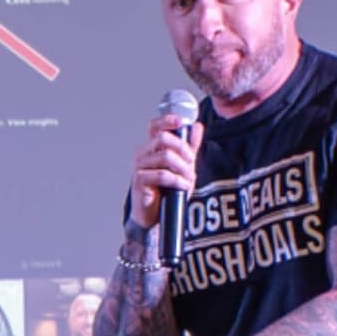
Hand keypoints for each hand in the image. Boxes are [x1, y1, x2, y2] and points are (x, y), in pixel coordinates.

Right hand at [125, 109, 197, 230]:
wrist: (153, 215)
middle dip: (183, 149)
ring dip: (182, 167)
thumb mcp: (181, 165)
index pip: (154, 126)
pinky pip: (162, 174)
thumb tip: (197, 126)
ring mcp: (139, 166)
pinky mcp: (139, 180)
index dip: (167, 120)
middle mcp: (142, 153)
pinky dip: (177, 180)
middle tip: (192, 161)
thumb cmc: (165, 190)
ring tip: (189, 178)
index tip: (181, 121)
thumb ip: (189, 146)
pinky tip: (183, 186)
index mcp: (151, 147)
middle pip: (163, 138)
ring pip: (165, 156)